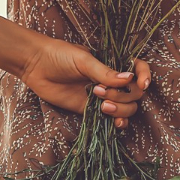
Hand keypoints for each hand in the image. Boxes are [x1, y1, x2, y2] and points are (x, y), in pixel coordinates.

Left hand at [17, 38, 152, 129]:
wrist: (36, 65)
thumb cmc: (60, 55)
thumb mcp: (83, 60)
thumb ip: (104, 72)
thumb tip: (129, 78)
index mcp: (112, 63)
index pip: (138, 69)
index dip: (144, 76)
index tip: (141, 84)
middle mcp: (111, 80)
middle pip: (134, 94)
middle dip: (124, 96)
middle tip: (100, 91)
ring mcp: (102, 96)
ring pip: (125, 108)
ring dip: (120, 110)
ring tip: (102, 105)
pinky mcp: (90, 109)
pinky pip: (110, 119)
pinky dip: (117, 123)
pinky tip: (114, 123)